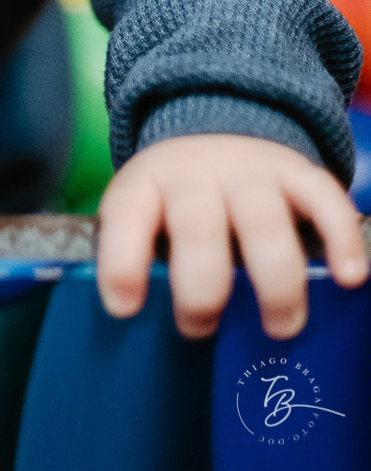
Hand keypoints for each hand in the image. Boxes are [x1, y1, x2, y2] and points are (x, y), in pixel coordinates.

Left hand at [96, 132, 367, 339]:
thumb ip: (148, 264)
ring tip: (281, 328)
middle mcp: (195, 174)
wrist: (212, 131)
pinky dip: (340, 238)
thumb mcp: (146, 219)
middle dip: (202, 289)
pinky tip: (349, 278)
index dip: (122, 261)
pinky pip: (323, 197)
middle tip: (203, 329)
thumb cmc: (174, 203)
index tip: (125, 308)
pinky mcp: (297, 172)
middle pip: (198, 227)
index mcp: (146, 185)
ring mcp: (249, 171)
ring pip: (263, 220)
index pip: (127, 215)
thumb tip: (149, 339)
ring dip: (275, 282)